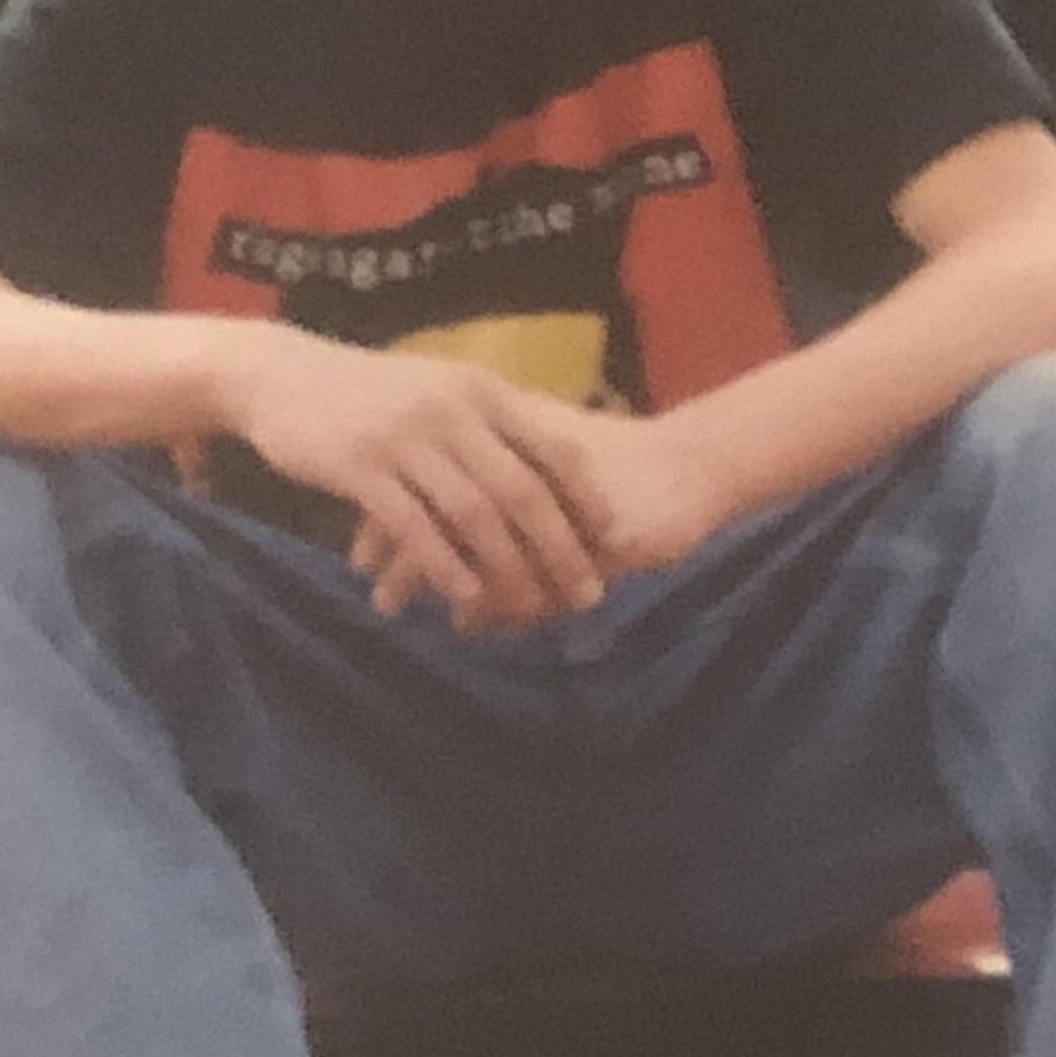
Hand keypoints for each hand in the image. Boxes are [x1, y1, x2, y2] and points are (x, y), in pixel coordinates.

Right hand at [224, 327, 613, 628]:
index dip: (588, 497)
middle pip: (522, 490)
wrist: (280, 374)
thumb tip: (545, 462)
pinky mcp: (361, 466)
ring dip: (507, 568)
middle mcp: (452, 409)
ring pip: (473, 514)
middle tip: (587, 594)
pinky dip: (444, 566)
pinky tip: (463, 598)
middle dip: (561, 548)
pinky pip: (413, 526)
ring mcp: (406, 438)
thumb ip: (488, 421)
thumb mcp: (439, 388)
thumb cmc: (368, 392)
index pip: (552, 446)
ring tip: (529, 610)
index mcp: (479, 389)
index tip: (616, 540)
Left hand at [352, 401, 735, 626]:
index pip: (426, 470)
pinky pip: (532, 577)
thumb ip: (492, 487)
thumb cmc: (615, 464)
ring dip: (437, 581)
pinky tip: (474, 621)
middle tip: (372, 590)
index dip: (389, 509)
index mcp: (506, 435)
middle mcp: (523, 462)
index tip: (362, 552)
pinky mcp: (593, 533)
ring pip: (480, 544)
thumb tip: (427, 515)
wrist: (693, 464)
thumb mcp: (547, 469)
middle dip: (402, 553)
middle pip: (442, 508)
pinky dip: (498, 602)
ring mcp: (557, 499)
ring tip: (403, 611)